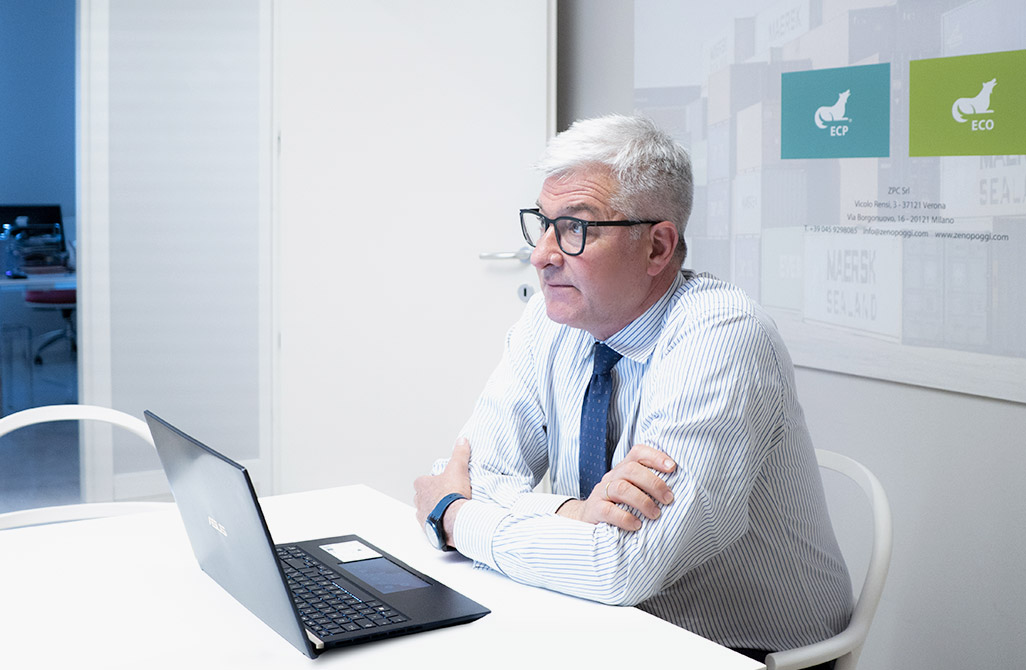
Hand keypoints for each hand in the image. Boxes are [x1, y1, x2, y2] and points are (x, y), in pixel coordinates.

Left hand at [414, 438, 472, 528]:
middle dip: (432, 497)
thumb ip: (460, 454)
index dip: (431, 480)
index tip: (442, 481)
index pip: (422, 481)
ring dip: (436, 511)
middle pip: (422, 497)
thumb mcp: (458, 468)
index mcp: (422, 486)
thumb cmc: (453, 494)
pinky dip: (439, 524)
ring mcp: (423, 517)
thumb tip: (462, 441)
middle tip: (447, 496)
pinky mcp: (429, 530)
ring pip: (426, 512)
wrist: (456, 519)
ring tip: (450, 511)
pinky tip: (449, 523)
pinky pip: (433, 526)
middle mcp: (419, 502)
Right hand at [558, 444, 675, 531]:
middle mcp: (612, 477)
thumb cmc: (619, 505)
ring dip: (642, 501)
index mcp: (624, 469)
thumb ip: (650, 487)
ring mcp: (601, 492)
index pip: (638, 452)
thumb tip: (682, 490)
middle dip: (654, 483)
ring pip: (621, 488)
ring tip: (655, 514)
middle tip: (669, 499)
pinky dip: (625, 518)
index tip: (672, 467)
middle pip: (631, 469)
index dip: (655, 456)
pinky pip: (608, 510)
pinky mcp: (594, 510)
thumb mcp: (633, 491)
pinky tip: (637, 525)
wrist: (588, 519)